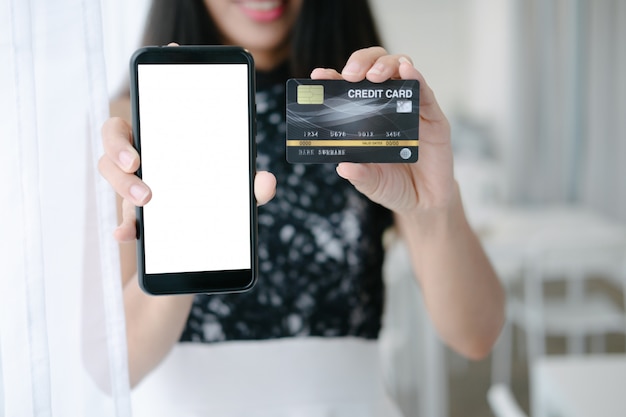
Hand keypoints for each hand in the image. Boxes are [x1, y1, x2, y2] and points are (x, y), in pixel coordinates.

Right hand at [98, 117, 276, 241]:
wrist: (209, 228)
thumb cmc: (218, 190)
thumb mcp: (234, 187)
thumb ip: (250, 185)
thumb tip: (268, 182)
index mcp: (157, 140)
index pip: (123, 127)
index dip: (119, 140)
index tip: (137, 160)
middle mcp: (139, 159)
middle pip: (111, 153)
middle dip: (121, 169)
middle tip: (146, 191)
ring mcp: (132, 187)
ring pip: (112, 180)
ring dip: (124, 194)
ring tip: (145, 207)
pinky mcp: (134, 217)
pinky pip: (122, 221)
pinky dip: (125, 229)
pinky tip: (127, 236)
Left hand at [310, 47, 454, 215]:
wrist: (424, 203)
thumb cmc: (392, 186)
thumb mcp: (370, 183)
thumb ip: (359, 175)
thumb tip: (343, 166)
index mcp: (364, 117)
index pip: (347, 89)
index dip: (332, 79)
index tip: (318, 77)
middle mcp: (387, 106)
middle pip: (374, 66)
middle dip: (361, 62)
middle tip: (350, 75)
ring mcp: (410, 108)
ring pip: (399, 68)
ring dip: (385, 65)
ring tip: (374, 77)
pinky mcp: (433, 117)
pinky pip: (425, 91)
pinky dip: (416, 77)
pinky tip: (408, 71)